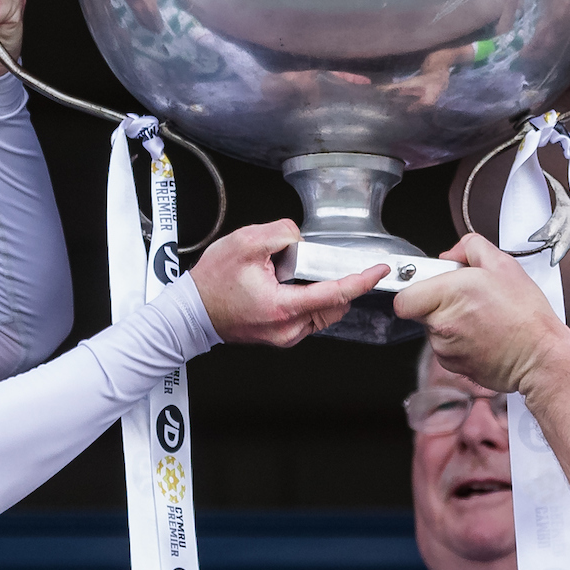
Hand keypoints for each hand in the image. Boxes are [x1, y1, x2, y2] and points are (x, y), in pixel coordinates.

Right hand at [190, 221, 385, 345]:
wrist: (190, 313)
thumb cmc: (212, 283)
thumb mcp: (244, 243)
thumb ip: (280, 233)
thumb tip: (301, 239)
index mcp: (283, 307)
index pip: (335, 294)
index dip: (361, 280)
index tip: (379, 270)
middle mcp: (288, 328)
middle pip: (334, 305)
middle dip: (334, 281)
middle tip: (313, 262)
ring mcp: (285, 336)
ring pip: (324, 313)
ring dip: (322, 291)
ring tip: (293, 275)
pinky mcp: (281, 336)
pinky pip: (310, 317)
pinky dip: (310, 300)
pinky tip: (289, 286)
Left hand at [393, 232, 569, 393]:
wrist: (540, 356)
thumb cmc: (526, 316)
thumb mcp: (503, 264)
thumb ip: (470, 247)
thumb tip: (451, 254)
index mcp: (448, 295)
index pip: (403, 298)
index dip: (415, 289)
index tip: (432, 285)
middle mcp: (441, 325)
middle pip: (420, 311)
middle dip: (438, 302)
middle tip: (468, 298)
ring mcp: (445, 349)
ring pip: (434, 330)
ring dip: (449, 323)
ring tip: (481, 318)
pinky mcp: (454, 367)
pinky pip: (446, 349)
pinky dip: (459, 342)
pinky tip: (483, 335)